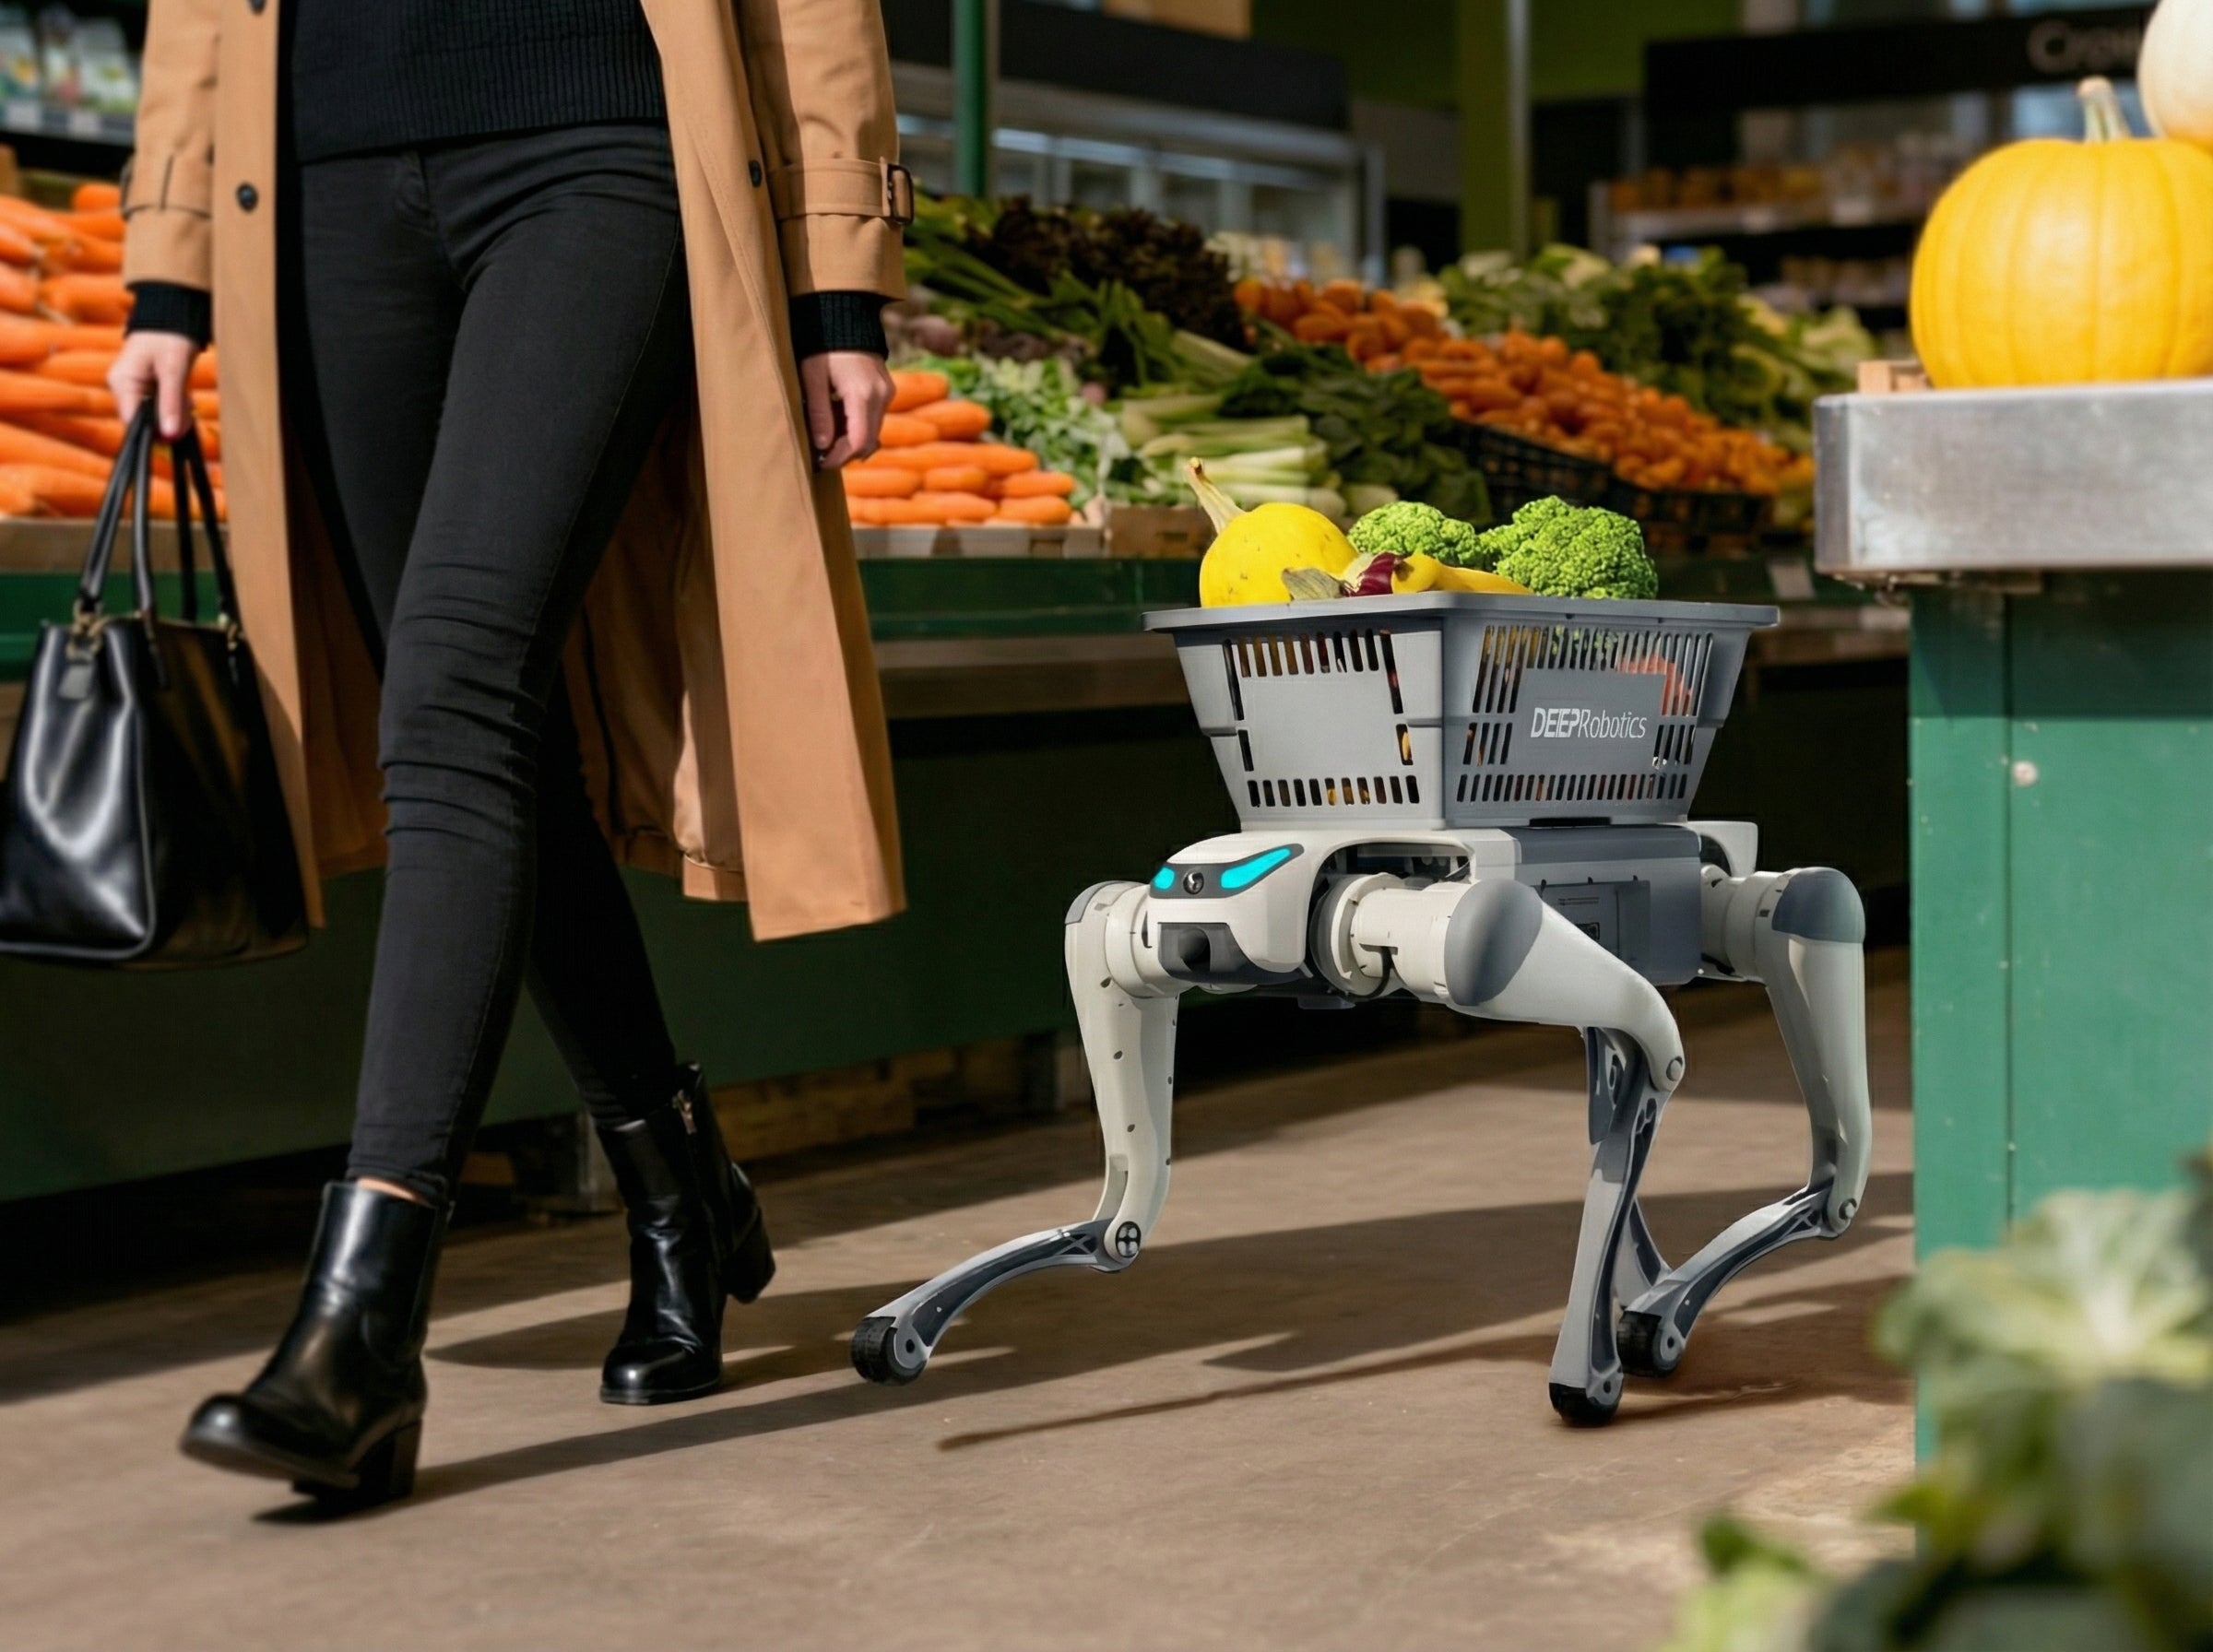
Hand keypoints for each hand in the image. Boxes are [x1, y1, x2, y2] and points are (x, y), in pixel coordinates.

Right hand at [108, 330, 201, 440]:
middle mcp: (122, 387)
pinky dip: (175, 404)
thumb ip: (171, 404)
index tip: (177, 432)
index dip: (154, 432)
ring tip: (186, 395)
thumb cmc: (170, 337)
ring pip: (156, 416)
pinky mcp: (145, 388)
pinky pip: (160, 406)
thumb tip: (169, 436)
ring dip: (176, 411)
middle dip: (171, 418)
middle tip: (188, 405)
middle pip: (145, 421)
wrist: (172, 316)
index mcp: (121, 383)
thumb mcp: (174, 371)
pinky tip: (183, 394)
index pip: (131, 422)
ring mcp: (133, 388)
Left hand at [800, 350, 892, 468]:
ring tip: (826, 436)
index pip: (858, 442)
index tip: (821, 463)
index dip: (840, 457)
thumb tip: (822, 446)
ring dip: (851, 441)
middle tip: (821, 455)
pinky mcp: (887, 390)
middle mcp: (882, 396)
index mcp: (862, 394)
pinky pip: (875, 419)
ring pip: (873, 432)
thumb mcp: (812, 377)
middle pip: (868, 441)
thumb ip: (818, 412)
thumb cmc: (822, 345)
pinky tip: (838, 421)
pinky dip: (858, 427)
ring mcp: (888, 393)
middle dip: (845, 453)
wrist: (844, 317)